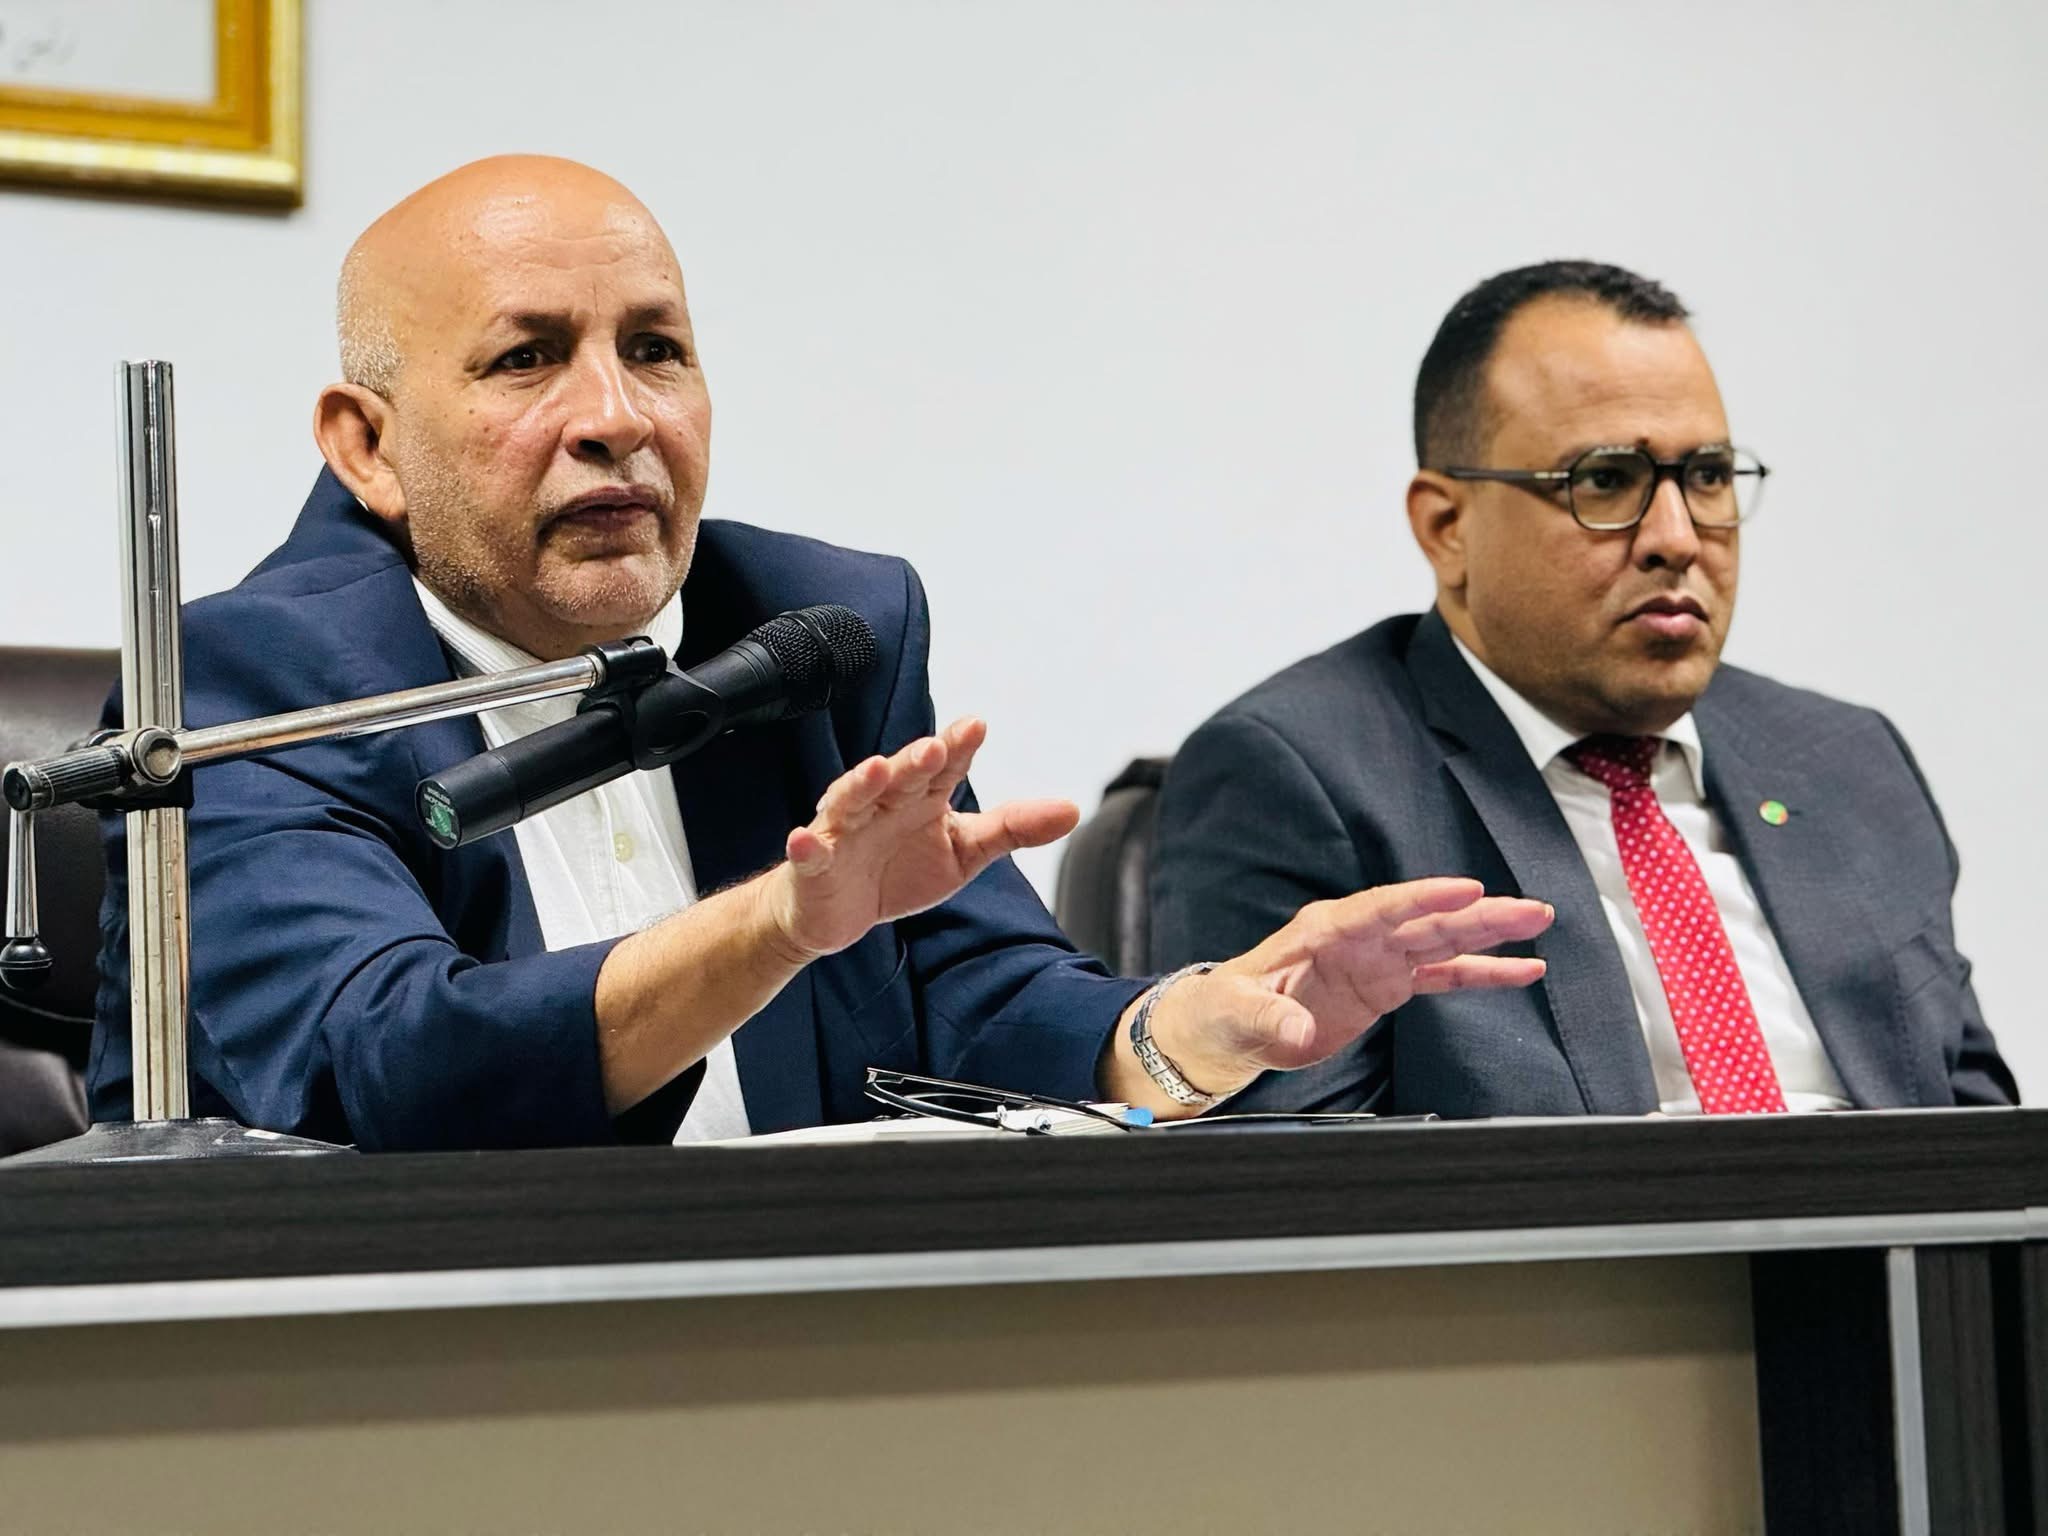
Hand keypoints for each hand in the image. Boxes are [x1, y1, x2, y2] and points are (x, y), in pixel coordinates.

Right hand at [764, 716, 1077, 961]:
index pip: (943, 767)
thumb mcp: (963, 852)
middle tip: (934, 747)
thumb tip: (1073, 809)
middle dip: (914, 761)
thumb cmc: (899, 869)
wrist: (838, 912)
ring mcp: (844, 831)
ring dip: (860, 784)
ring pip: (850, 802)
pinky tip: (804, 839)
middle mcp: (881, 804)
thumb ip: (1012, 828)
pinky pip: (808, 853)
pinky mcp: (815, 864)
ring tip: (876, 770)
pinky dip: (806, 846)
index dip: (957, 746)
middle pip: (899, 777)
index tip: (977, 725)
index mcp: (920, 797)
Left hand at [1136, 878, 1552, 1104]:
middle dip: (1479, 914)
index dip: (1425, 898)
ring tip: (1538, 924)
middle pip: (1427, 920)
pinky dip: (1482, 974)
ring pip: (1444, 942)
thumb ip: (1269, 1017)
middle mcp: (1359, 938)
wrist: (1228, 1028)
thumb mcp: (1238, 1013)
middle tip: (1530, 908)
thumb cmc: (1226, 1010)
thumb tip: (1298, 1028)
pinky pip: (1443, 976)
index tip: (1466, 889)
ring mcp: (1377, 960)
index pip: (1382, 907)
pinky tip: (1522, 970)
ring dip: (1491, 934)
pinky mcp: (1387, 986)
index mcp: (1324, 930)